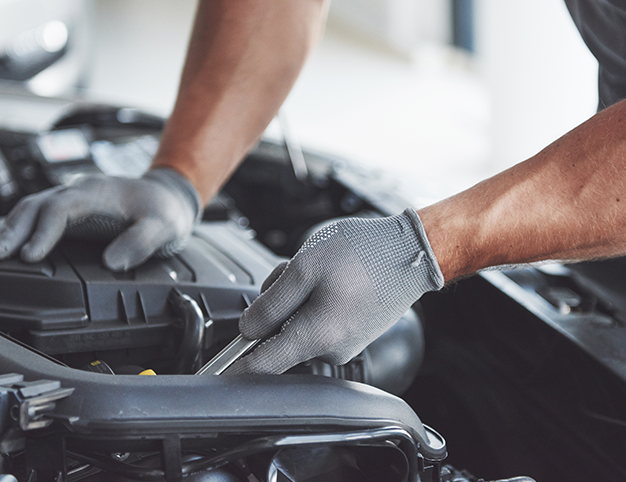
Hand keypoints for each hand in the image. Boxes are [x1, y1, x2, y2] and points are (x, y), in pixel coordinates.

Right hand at [0, 168, 201, 270]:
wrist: (169, 195)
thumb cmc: (164, 211)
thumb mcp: (163, 227)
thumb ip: (140, 243)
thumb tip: (111, 263)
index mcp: (98, 193)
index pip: (61, 209)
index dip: (43, 232)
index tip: (30, 255)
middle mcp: (79, 191)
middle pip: (37, 205)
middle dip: (13, 230)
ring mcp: (72, 198)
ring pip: (32, 208)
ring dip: (10, 228)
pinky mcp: (70, 208)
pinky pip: (38, 214)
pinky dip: (19, 227)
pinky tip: (4, 243)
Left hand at [226, 209, 443, 374]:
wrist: (412, 251)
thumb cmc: (364, 254)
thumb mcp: (304, 267)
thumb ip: (270, 303)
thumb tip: (247, 330)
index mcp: (316, 337)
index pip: (262, 366)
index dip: (234, 367)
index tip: (213, 373)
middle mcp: (331, 351)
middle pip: (279, 338)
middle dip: (277, 306)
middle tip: (296, 272)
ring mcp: (345, 345)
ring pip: (298, 325)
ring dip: (298, 299)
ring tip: (323, 271)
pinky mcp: (354, 335)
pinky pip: (319, 322)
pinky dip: (316, 301)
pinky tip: (335, 280)